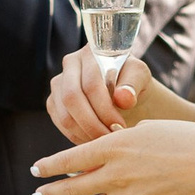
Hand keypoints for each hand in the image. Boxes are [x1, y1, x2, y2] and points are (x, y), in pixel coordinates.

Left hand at [30, 119, 194, 194]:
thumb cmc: (184, 139)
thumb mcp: (145, 130)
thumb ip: (118, 143)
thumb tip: (99, 158)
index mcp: (114, 146)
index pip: (68, 159)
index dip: (48, 166)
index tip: (35, 169)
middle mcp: (116, 174)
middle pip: (71, 187)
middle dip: (50, 191)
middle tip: (37, 194)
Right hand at [46, 46, 194, 143]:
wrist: (124, 89)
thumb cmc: (133, 80)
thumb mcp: (140, 77)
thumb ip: (133, 85)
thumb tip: (123, 98)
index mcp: (91, 53)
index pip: (91, 85)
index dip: (104, 109)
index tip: (120, 127)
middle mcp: (70, 65)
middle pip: (72, 99)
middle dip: (93, 124)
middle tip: (111, 139)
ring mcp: (58, 84)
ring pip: (64, 115)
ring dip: (85, 134)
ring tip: (106, 142)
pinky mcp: (54, 102)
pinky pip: (61, 125)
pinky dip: (78, 137)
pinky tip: (95, 142)